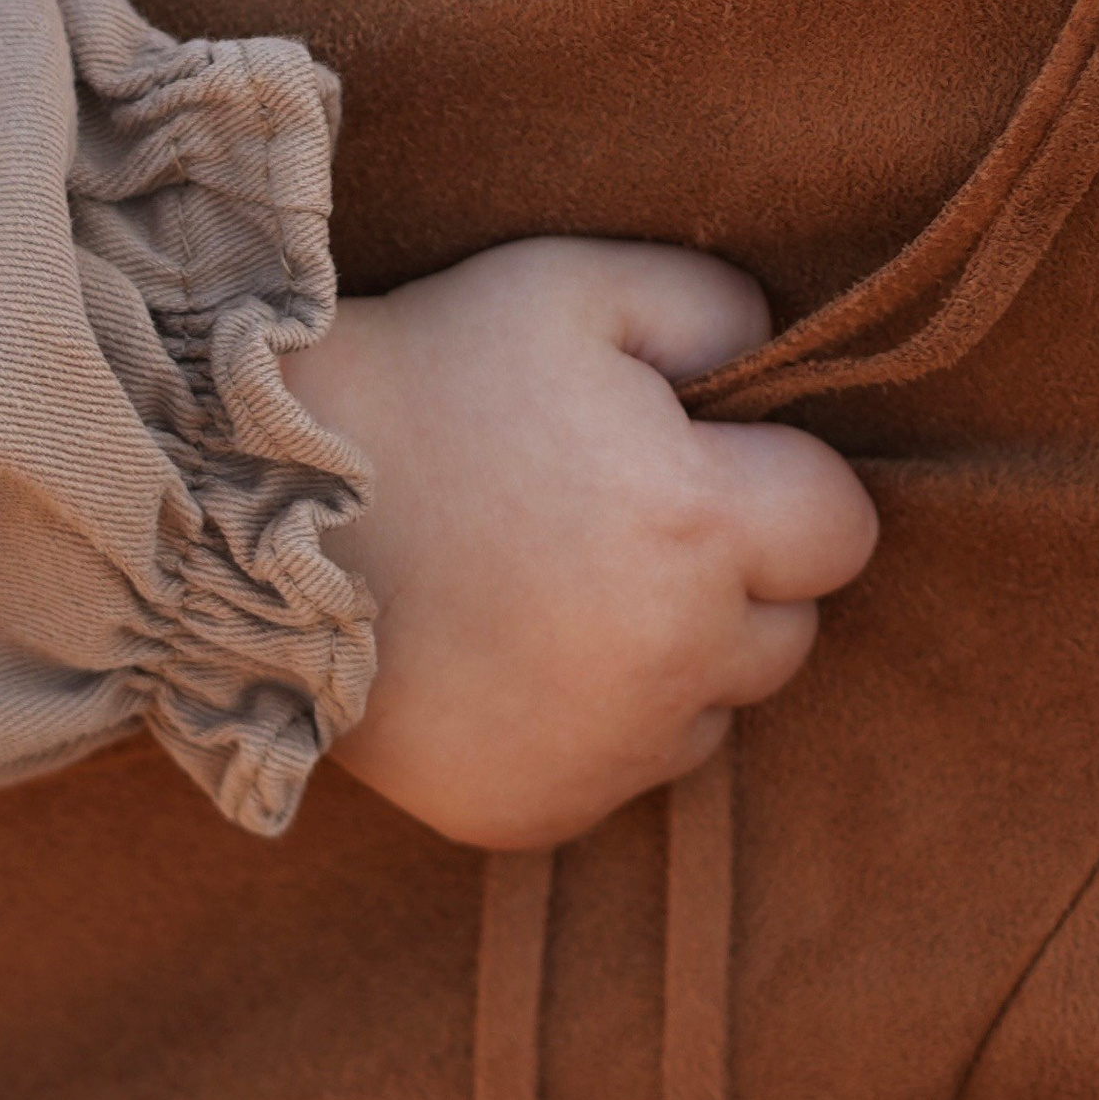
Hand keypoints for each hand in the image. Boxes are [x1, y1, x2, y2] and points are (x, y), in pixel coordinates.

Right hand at [289, 238, 877, 850]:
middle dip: (737, 576)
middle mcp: (671, 656)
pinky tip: (514, 650)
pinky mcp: (537, 812)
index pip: (842, 530)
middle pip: (787, 632)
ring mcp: (603, 751)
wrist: (256, 509)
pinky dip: (594, 724)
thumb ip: (711, 309)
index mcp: (697, 522)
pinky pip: (621, 773)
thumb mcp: (576, 287)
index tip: (711, 458)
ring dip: (674, 658)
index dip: (786, 484)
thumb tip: (771, 360)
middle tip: (624, 515)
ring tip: (562, 582)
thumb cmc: (430, 376)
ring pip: (712, 711)